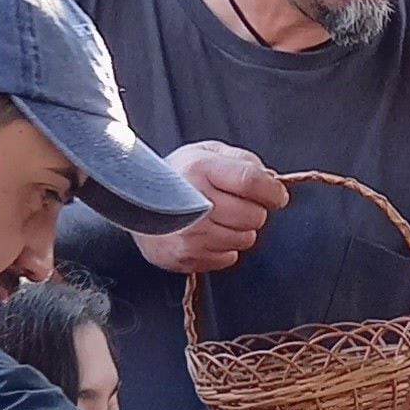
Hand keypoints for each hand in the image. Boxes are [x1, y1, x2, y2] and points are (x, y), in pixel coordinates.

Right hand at [133, 142, 287, 276]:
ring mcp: (190, 233)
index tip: (277, 196)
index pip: (251, 181)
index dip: (272, 191)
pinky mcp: (186, 256)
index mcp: (201, 168)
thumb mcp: (207, 152)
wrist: (133, 201)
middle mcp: (195, 202)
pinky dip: (224, 248)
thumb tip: (272, 181)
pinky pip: (228, 258)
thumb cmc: (177, 175)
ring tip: (219, 218)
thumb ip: (242, 161)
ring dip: (239, 230)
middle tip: (236, 205)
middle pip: (253, 216)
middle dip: (253, 211)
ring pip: (245, 239)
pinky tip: (208, 234)